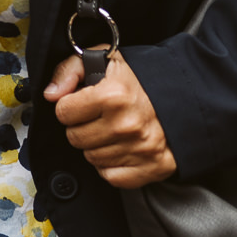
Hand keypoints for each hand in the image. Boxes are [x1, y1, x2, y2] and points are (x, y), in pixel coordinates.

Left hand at [45, 51, 176, 187]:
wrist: (186, 96)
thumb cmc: (140, 78)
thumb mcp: (103, 59)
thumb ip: (69, 71)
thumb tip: (50, 95)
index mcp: (113, 96)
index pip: (63, 112)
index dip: (69, 106)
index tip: (82, 103)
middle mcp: (126, 125)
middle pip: (75, 137)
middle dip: (81, 126)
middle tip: (98, 117)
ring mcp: (141, 149)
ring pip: (91, 158)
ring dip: (96, 145)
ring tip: (112, 130)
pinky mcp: (153, 168)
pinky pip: (111, 177)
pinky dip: (111, 166)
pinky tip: (120, 148)